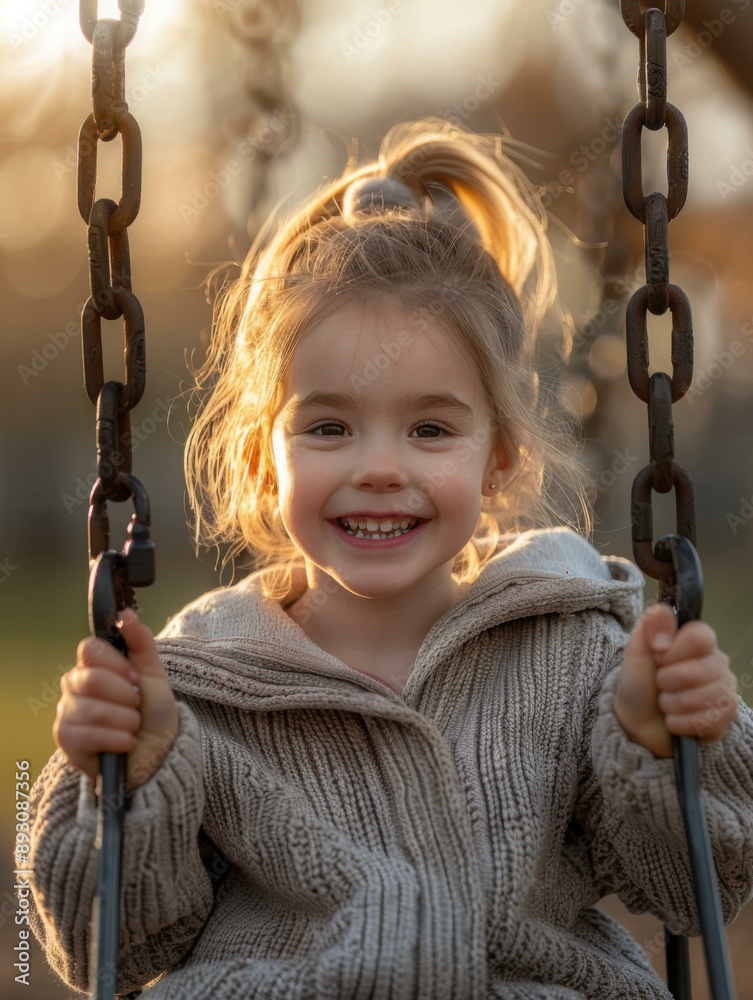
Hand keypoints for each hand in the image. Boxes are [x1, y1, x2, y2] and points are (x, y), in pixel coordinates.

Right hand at [54, 608, 178, 789]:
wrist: (157, 753)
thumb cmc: (152, 712)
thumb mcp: (153, 674)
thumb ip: (141, 642)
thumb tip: (126, 614)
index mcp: (93, 666)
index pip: (90, 649)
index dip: (116, 664)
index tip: (135, 679)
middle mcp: (74, 686)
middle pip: (91, 678)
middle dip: (125, 696)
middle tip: (136, 707)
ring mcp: (67, 713)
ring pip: (92, 709)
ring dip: (125, 721)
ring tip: (133, 727)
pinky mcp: (66, 740)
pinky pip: (88, 734)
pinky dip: (117, 740)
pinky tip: (126, 743)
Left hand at [613, 603, 737, 757]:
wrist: (637, 721)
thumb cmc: (640, 682)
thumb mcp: (636, 651)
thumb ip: (648, 626)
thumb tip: (663, 614)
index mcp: (698, 641)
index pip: (700, 636)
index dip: (672, 651)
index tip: (658, 658)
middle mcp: (717, 663)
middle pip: (695, 671)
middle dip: (665, 681)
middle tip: (660, 684)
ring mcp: (724, 690)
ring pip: (698, 698)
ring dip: (670, 704)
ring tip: (665, 702)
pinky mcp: (725, 718)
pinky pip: (702, 721)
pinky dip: (678, 723)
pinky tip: (674, 719)